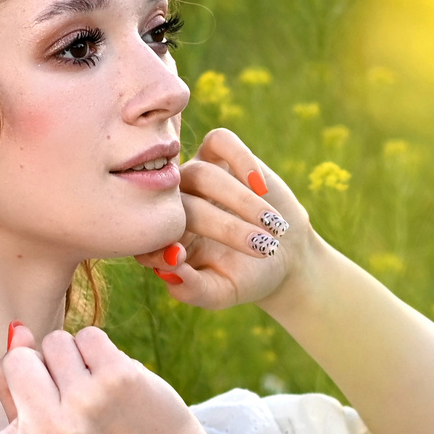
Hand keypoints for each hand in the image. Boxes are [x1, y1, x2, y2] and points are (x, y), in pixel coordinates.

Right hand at [0, 323, 226, 433]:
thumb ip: (20, 388)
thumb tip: (17, 331)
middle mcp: (51, 429)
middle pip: (16, 358)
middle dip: (37, 367)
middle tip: (65, 399)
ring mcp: (86, 401)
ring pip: (53, 341)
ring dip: (70, 358)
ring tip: (91, 392)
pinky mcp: (118, 377)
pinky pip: (87, 334)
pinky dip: (97, 351)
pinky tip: (111, 381)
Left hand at [131, 128, 313, 310]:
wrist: (284, 253)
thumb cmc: (246, 277)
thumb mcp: (221, 293)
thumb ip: (193, 289)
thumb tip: (171, 269)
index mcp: (163, 237)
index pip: (150, 234)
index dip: (162, 245)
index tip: (185, 259)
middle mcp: (173, 202)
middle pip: (183, 204)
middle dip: (226, 228)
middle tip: (259, 247)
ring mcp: (195, 175)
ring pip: (203, 174)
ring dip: (241, 201)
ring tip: (272, 226)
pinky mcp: (221, 154)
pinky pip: (221, 141)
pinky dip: (242, 160)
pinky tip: (261, 188)